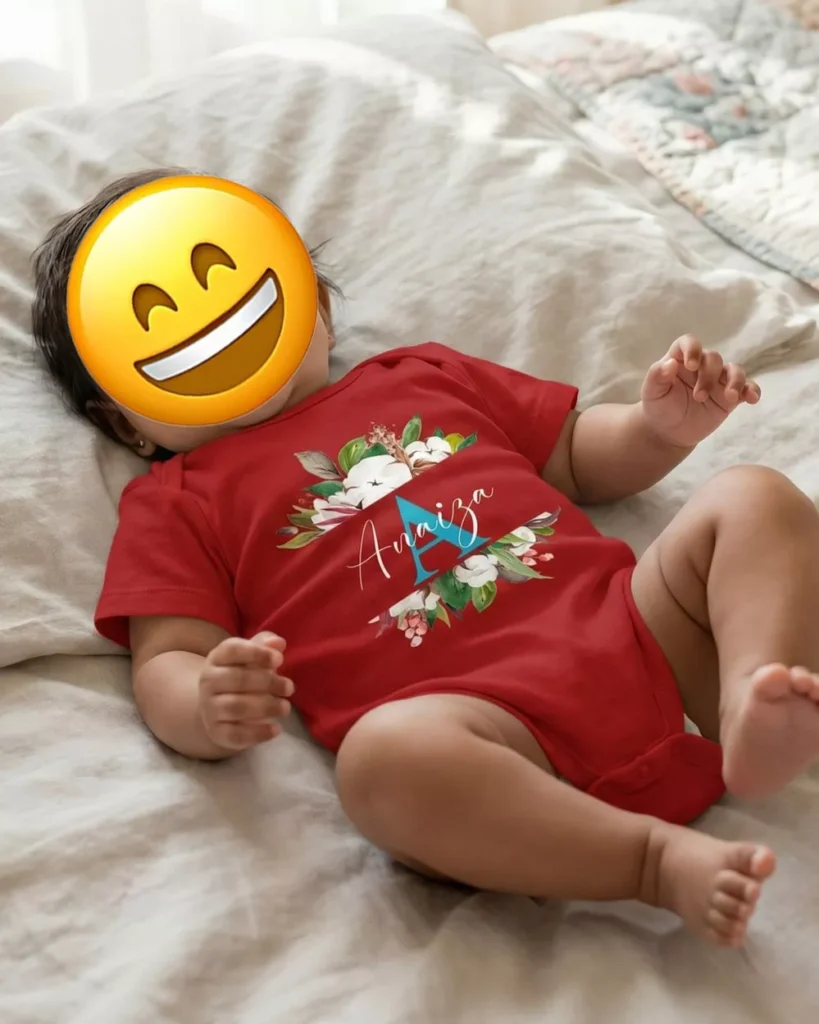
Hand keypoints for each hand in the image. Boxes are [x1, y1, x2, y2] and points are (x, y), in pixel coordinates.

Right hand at [199, 632, 292, 751]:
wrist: (216, 706)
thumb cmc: (242, 674)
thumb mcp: (251, 656)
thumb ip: (265, 645)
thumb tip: (278, 643)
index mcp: (217, 658)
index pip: (232, 650)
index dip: (257, 653)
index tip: (280, 660)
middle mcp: (208, 681)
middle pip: (237, 679)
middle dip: (268, 683)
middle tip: (290, 687)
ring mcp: (209, 707)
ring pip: (236, 707)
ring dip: (265, 707)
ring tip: (286, 707)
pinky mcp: (216, 731)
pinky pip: (235, 734)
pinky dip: (257, 733)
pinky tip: (276, 729)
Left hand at [641, 335, 760, 448]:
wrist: (667, 431)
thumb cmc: (658, 406)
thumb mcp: (651, 393)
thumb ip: (656, 376)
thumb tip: (670, 363)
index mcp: (680, 359)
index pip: (689, 342)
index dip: (692, 349)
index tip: (691, 365)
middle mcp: (702, 366)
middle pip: (714, 359)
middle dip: (708, 376)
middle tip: (698, 397)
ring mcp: (718, 380)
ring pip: (735, 370)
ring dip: (735, 381)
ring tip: (730, 397)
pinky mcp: (730, 397)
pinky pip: (747, 388)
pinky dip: (752, 390)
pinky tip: (752, 398)